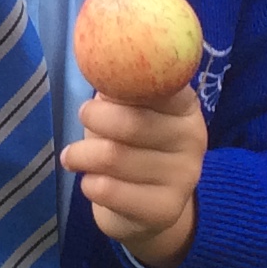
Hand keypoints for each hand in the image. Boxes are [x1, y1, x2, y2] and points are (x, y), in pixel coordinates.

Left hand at [62, 85, 203, 267]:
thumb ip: (118, 87)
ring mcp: (183, 176)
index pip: (160, 83)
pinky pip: (110, 191)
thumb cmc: (130, 145)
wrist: (147, 208)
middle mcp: (193, 138)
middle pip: (132, 122)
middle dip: (94, 118)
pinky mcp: (165, 210)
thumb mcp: (126, 109)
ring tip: (73, 156)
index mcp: (184, 105)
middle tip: (81, 117)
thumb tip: (96, 57)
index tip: (101, 88)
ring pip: (114, 158)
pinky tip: (92, 182)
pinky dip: (89, 184)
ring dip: (82, 155)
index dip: (124, 81)